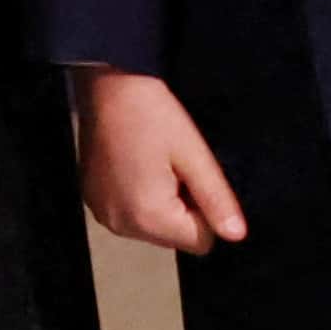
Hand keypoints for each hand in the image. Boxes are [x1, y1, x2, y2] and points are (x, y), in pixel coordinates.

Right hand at [72, 68, 247, 254]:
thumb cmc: (153, 115)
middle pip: (174, 236)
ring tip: (159, 162)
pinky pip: (131, 212)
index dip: (207, 211)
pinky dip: (143, 195)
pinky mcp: (94, 202)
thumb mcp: (194, 154)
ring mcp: (102, 215)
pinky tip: (141, 163)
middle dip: (186, 206)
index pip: (199, 242)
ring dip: (165, 201)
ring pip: (154, 225)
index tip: (197, 176)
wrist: (108, 88)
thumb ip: (216, 198)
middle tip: (179, 165)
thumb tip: (236, 235)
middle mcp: (119, 226)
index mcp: (146, 218)